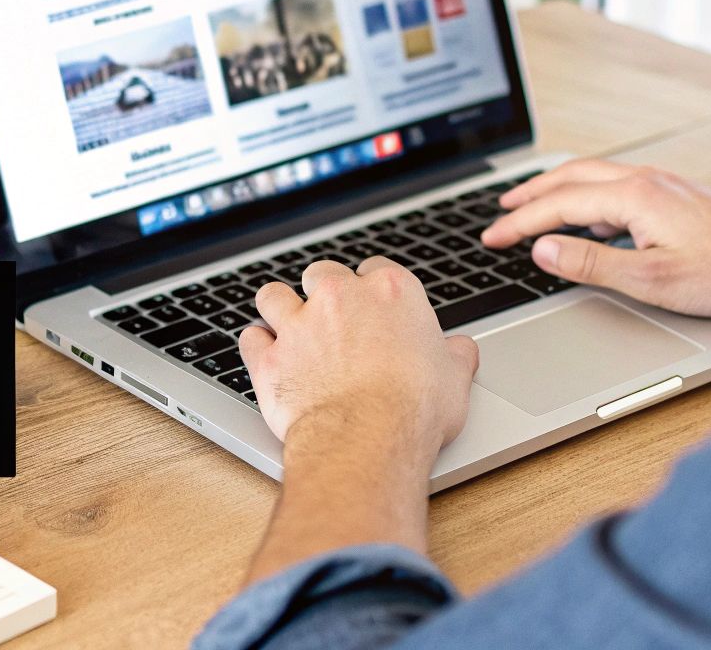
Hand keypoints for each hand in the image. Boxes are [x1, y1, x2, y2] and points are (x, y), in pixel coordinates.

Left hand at [240, 257, 479, 453]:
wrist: (368, 440)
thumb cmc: (415, 410)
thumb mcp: (455, 378)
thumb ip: (455, 354)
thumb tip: (460, 350)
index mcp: (390, 292)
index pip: (375, 269)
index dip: (372, 289)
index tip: (373, 307)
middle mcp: (340, 297)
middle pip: (322, 274)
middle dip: (324, 293)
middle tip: (332, 320)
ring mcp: (299, 324)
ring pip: (274, 295)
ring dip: (279, 308)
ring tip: (286, 325)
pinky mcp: (269, 357)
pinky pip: (250, 338)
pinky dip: (256, 346)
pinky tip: (265, 355)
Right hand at [482, 159, 710, 322]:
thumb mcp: (652, 279)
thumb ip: (591, 264)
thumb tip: (543, 249)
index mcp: (636, 195)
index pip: (559, 204)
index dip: (520, 223)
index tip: (492, 237)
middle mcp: (650, 180)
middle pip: (573, 176)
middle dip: (532, 194)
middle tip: (501, 213)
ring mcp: (669, 185)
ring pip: (598, 177)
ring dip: (561, 190)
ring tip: (536, 208)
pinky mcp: (684, 197)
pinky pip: (621, 186)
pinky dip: (591, 196)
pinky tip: (595, 220)